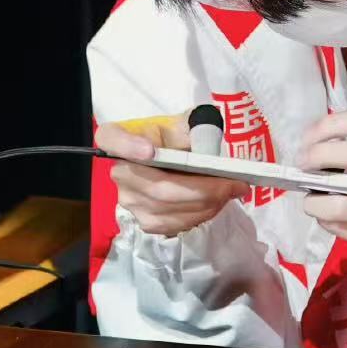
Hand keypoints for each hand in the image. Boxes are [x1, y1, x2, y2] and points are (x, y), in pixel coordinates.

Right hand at [96, 113, 248, 236]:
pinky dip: (200, 215)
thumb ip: (190, 130)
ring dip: (206, 204)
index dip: (129, 146)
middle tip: (233, 183)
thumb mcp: (180, 124)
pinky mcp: (145, 220)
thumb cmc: (173, 138)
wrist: (170, 158)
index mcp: (118, 139)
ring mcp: (129, 200)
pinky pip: (174, 223)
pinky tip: (217, 203)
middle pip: (158, 187)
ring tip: (232, 192)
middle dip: (202, 189)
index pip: (112, 140)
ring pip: (169, 210)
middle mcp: (119, 172)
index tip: (150, 151)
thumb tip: (206, 147)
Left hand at [298, 107, 346, 255]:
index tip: (312, 136)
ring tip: (311, 200)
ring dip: (316, 200)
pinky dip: (326, 221)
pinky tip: (328, 217)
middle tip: (304, 163)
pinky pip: (342, 230)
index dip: (334, 124)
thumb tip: (322, 145)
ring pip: (343, 204)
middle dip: (322, 155)